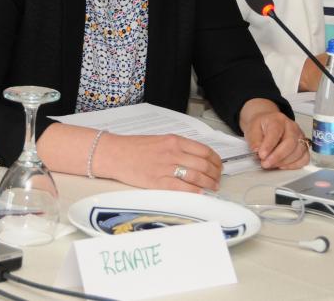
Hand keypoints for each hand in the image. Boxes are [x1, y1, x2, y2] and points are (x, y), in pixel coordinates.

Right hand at [93, 133, 222, 191]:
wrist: (114, 153)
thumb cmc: (134, 147)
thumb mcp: (159, 140)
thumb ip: (177, 147)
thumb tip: (195, 158)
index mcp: (174, 140)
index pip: (204, 150)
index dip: (216, 160)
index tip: (218, 166)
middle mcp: (172, 152)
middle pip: (203, 164)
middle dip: (215, 174)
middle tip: (218, 179)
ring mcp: (165, 167)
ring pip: (196, 176)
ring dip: (209, 183)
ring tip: (213, 187)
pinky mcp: (158, 181)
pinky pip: (182, 187)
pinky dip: (194, 191)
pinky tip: (200, 193)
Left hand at [241, 99, 308, 169]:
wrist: (268, 123)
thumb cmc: (262, 126)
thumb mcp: (252, 129)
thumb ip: (255, 140)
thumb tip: (257, 150)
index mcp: (278, 120)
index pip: (276, 132)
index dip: (269, 145)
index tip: (261, 155)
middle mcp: (292, 127)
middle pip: (290, 142)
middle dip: (277, 156)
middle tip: (265, 163)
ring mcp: (300, 137)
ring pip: (298, 152)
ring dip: (284, 162)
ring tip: (271, 165)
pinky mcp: (303, 146)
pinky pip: (304, 158)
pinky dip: (294, 165)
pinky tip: (283, 166)